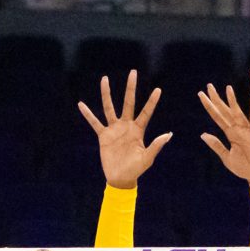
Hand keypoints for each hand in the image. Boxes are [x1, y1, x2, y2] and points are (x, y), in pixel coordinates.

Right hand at [78, 70, 171, 189]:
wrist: (121, 178)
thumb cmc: (136, 169)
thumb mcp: (147, 158)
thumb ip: (156, 146)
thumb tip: (168, 134)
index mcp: (138, 130)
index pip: (146, 112)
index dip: (152, 102)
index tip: (158, 89)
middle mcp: (126, 126)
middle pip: (128, 103)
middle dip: (131, 88)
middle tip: (133, 72)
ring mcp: (114, 129)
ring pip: (109, 108)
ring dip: (106, 94)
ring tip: (104, 79)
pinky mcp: (103, 135)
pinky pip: (94, 122)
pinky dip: (88, 114)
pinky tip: (81, 104)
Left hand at [199, 83, 249, 189]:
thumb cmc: (244, 168)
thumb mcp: (226, 156)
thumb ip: (216, 144)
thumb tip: (203, 134)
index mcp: (230, 133)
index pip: (217, 116)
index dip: (209, 106)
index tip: (201, 94)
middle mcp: (237, 129)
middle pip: (224, 111)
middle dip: (216, 99)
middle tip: (209, 85)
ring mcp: (247, 130)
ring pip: (238, 113)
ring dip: (233, 101)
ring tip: (227, 88)